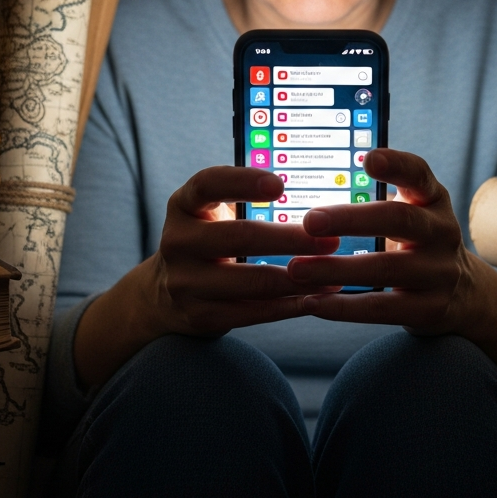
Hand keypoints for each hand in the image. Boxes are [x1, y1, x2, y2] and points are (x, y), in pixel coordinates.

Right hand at [74, 166, 338, 387]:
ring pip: (251, 281)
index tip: (280, 185)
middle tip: (331, 240)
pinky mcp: (201, 316)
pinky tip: (315, 299)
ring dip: (299, 279)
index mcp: (183, 206)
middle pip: (239, 237)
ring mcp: (185, 282)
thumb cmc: (207, 240)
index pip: (207, 184)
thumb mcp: (211, 213)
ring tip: (333, 273)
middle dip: (291, 239)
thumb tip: (311, 198)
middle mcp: (178, 242)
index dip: (243, 181)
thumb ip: (244, 200)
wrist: (163, 293)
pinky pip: (252, 312)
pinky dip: (288, 306)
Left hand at [286, 149, 496, 372]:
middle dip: (352, 220)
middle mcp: (442, 232)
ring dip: (337, 269)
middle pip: (399, 220)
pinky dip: (345, 307)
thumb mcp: (412, 213)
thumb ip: (377, 201)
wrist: (463, 294)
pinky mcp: (430, 309)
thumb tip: (309, 186)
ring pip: (387, 268)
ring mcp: (440, 272)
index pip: (419, 174)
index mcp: (433, 199)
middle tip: (310, 221)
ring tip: (297, 268)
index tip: (368, 159)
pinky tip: (313, 303)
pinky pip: (384, 308)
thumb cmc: (418, 243)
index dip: (396, 165)